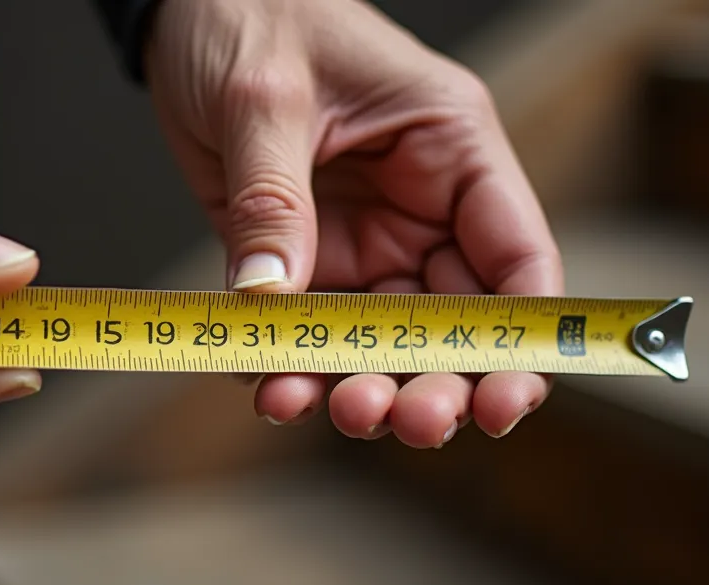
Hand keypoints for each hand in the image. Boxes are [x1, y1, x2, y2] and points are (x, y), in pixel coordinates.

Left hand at [145, 0, 562, 446]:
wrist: (184, 10)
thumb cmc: (251, 16)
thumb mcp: (263, 99)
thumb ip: (273, 201)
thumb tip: (271, 301)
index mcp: (452, 149)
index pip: (516, 258)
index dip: (524, 339)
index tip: (504, 401)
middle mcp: (419, 207)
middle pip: (456, 322)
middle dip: (437, 382)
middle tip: (402, 419)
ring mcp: (363, 241)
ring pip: (384, 344)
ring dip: (364, 388)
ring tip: (326, 407)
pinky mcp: (303, 260)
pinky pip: (309, 335)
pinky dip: (292, 370)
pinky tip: (269, 388)